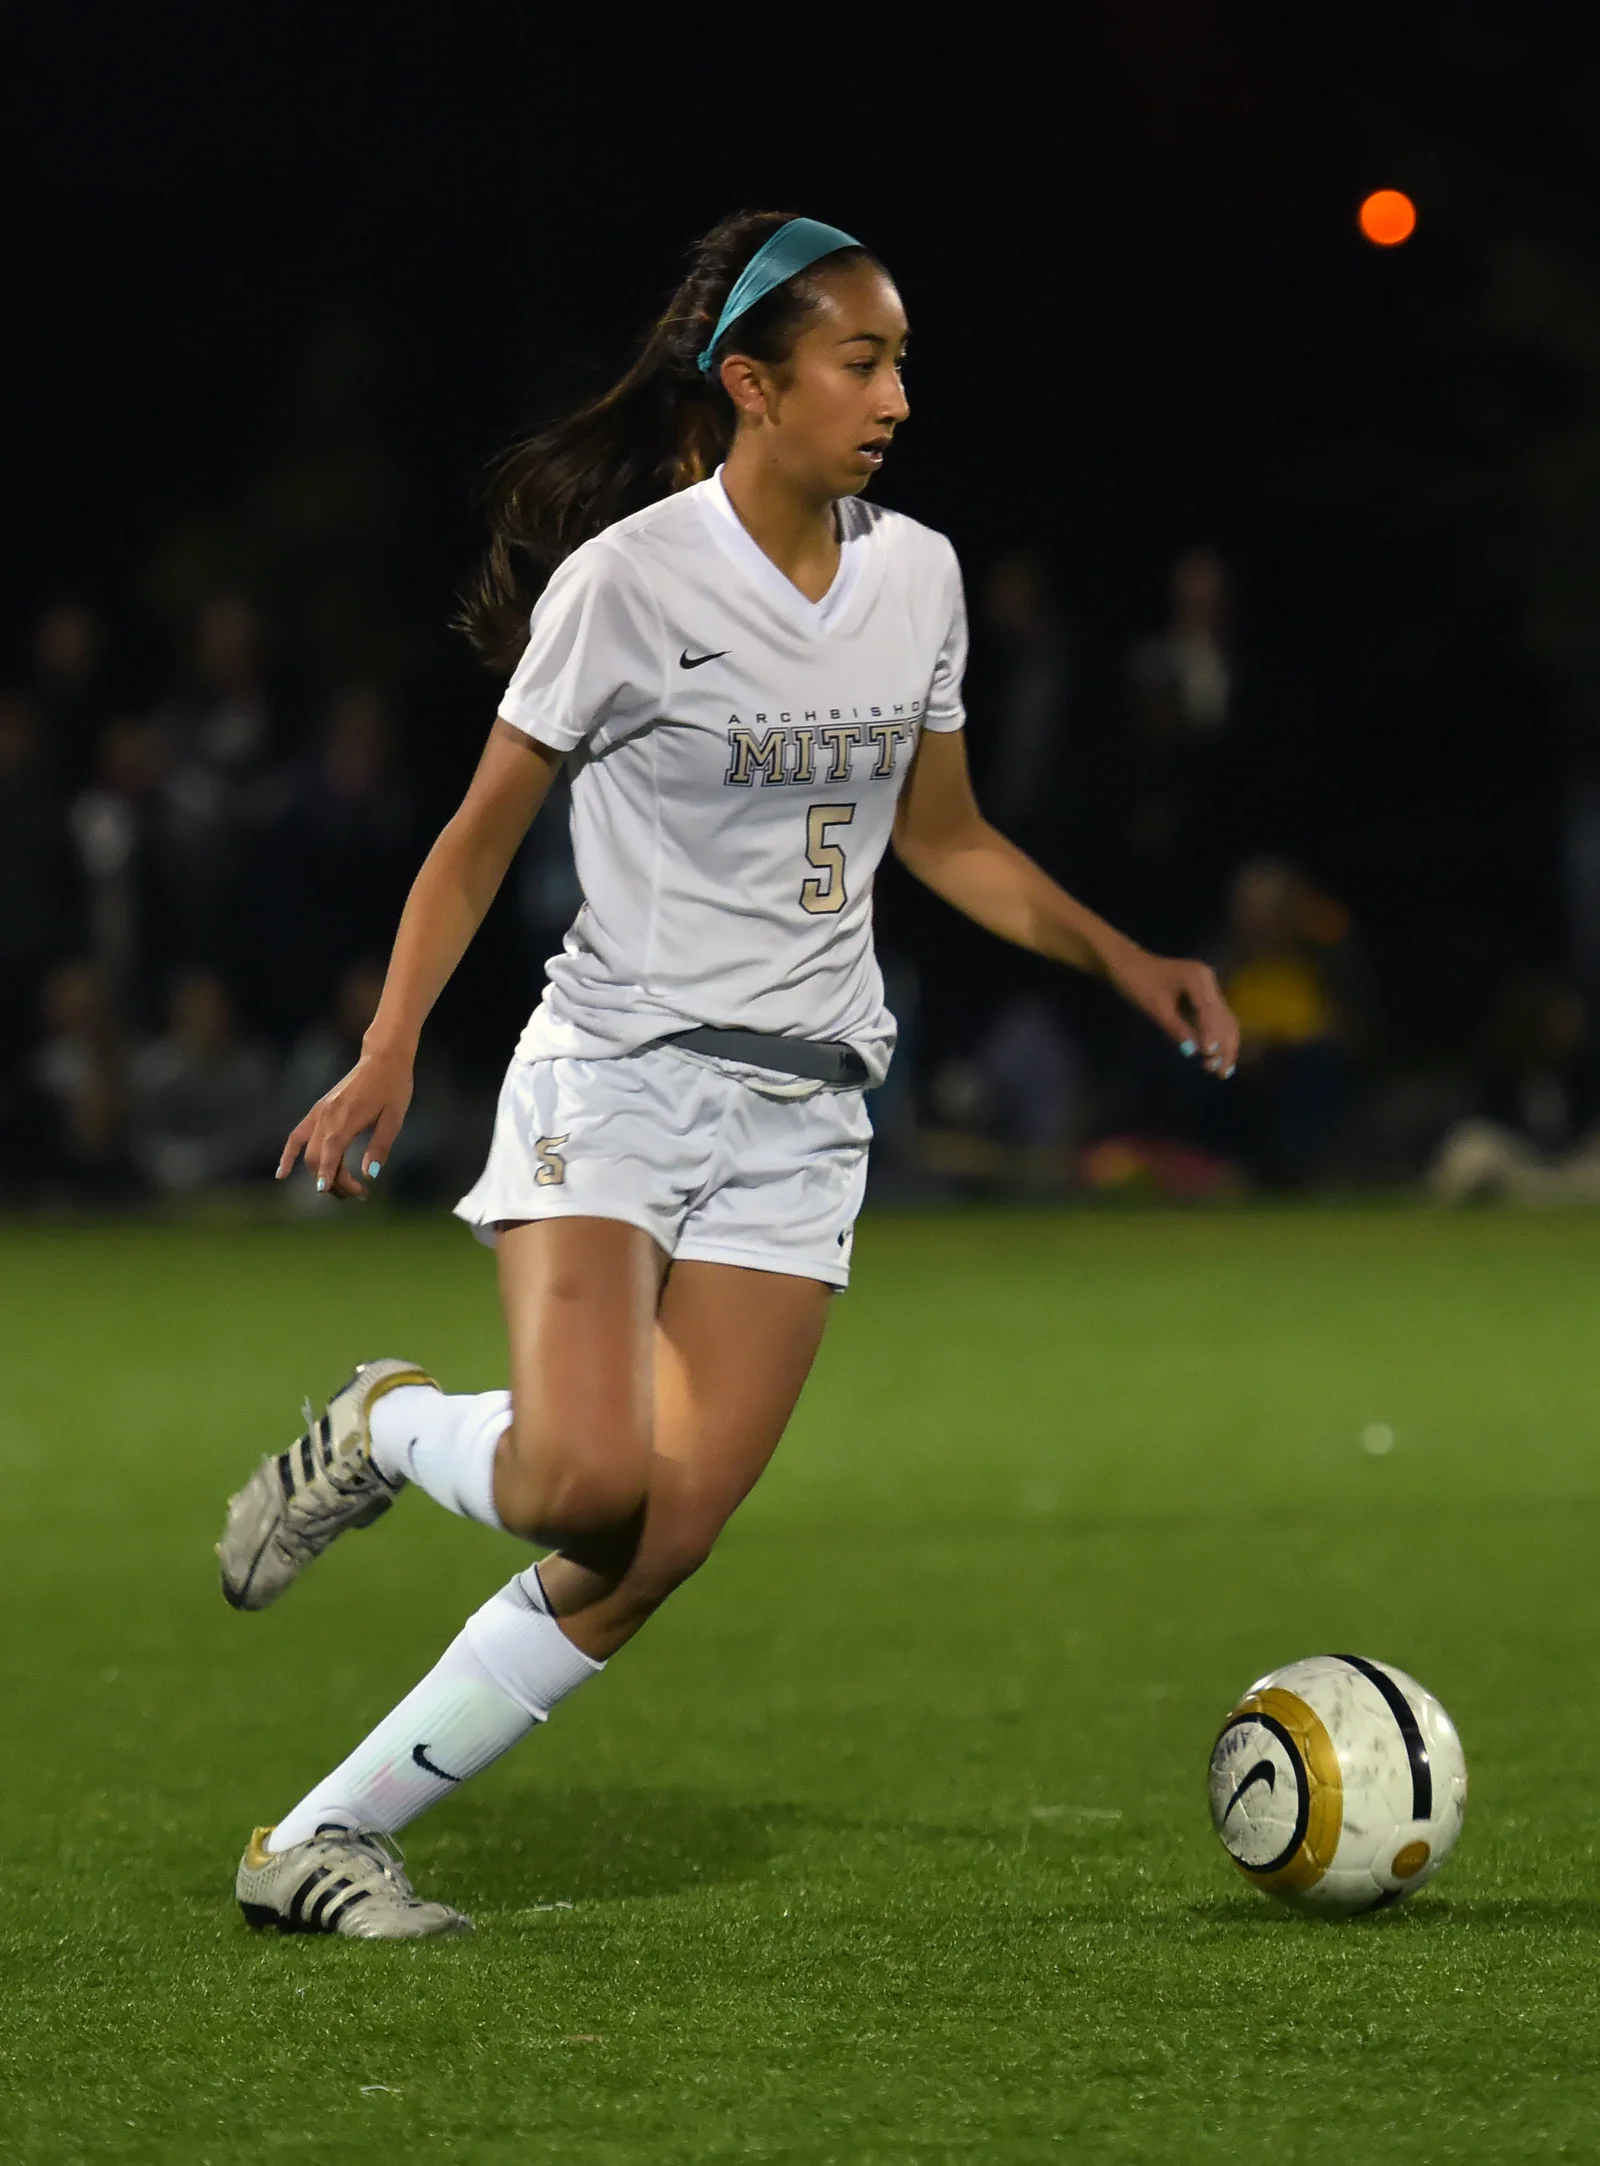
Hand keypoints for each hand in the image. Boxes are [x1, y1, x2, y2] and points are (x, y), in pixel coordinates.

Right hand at [277, 1043, 414, 1198]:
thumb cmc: (393, 1088)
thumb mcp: (394, 1118)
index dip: (332, 1177)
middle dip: (334, 1181)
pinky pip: (297, 1135)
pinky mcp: (318, 1110)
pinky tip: (282, 1173)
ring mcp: (320, 1113)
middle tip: (357, 1194)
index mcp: (346, 1119)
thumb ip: (380, 1146)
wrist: (382, 1059)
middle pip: (318, 1158)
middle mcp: (327, 1117)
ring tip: (336, 1189)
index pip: (332, 1156)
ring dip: (318, 1173)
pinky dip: (288, 1155)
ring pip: (308, 1151)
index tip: (338, 1194)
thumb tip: (369, 1174)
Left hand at [1105, 943, 1239, 1077]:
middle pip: (1224, 1017)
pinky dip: (1217, 1037)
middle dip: (1224, 1046)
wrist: (1126, 964)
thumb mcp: (1155, 1008)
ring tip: (1221, 1071)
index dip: (1212, 1035)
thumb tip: (1193, 1052)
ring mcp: (1208, 986)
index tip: (1210, 1057)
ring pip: (1224, 1020)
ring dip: (1224, 1045)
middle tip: (1221, 1073)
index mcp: (1198, 979)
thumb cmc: (1136, 982)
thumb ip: (1176, 1028)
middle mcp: (1208, 980)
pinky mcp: (1203, 994)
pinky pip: (1215, 1018)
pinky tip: (1216, 1056)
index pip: (1209, 1012)